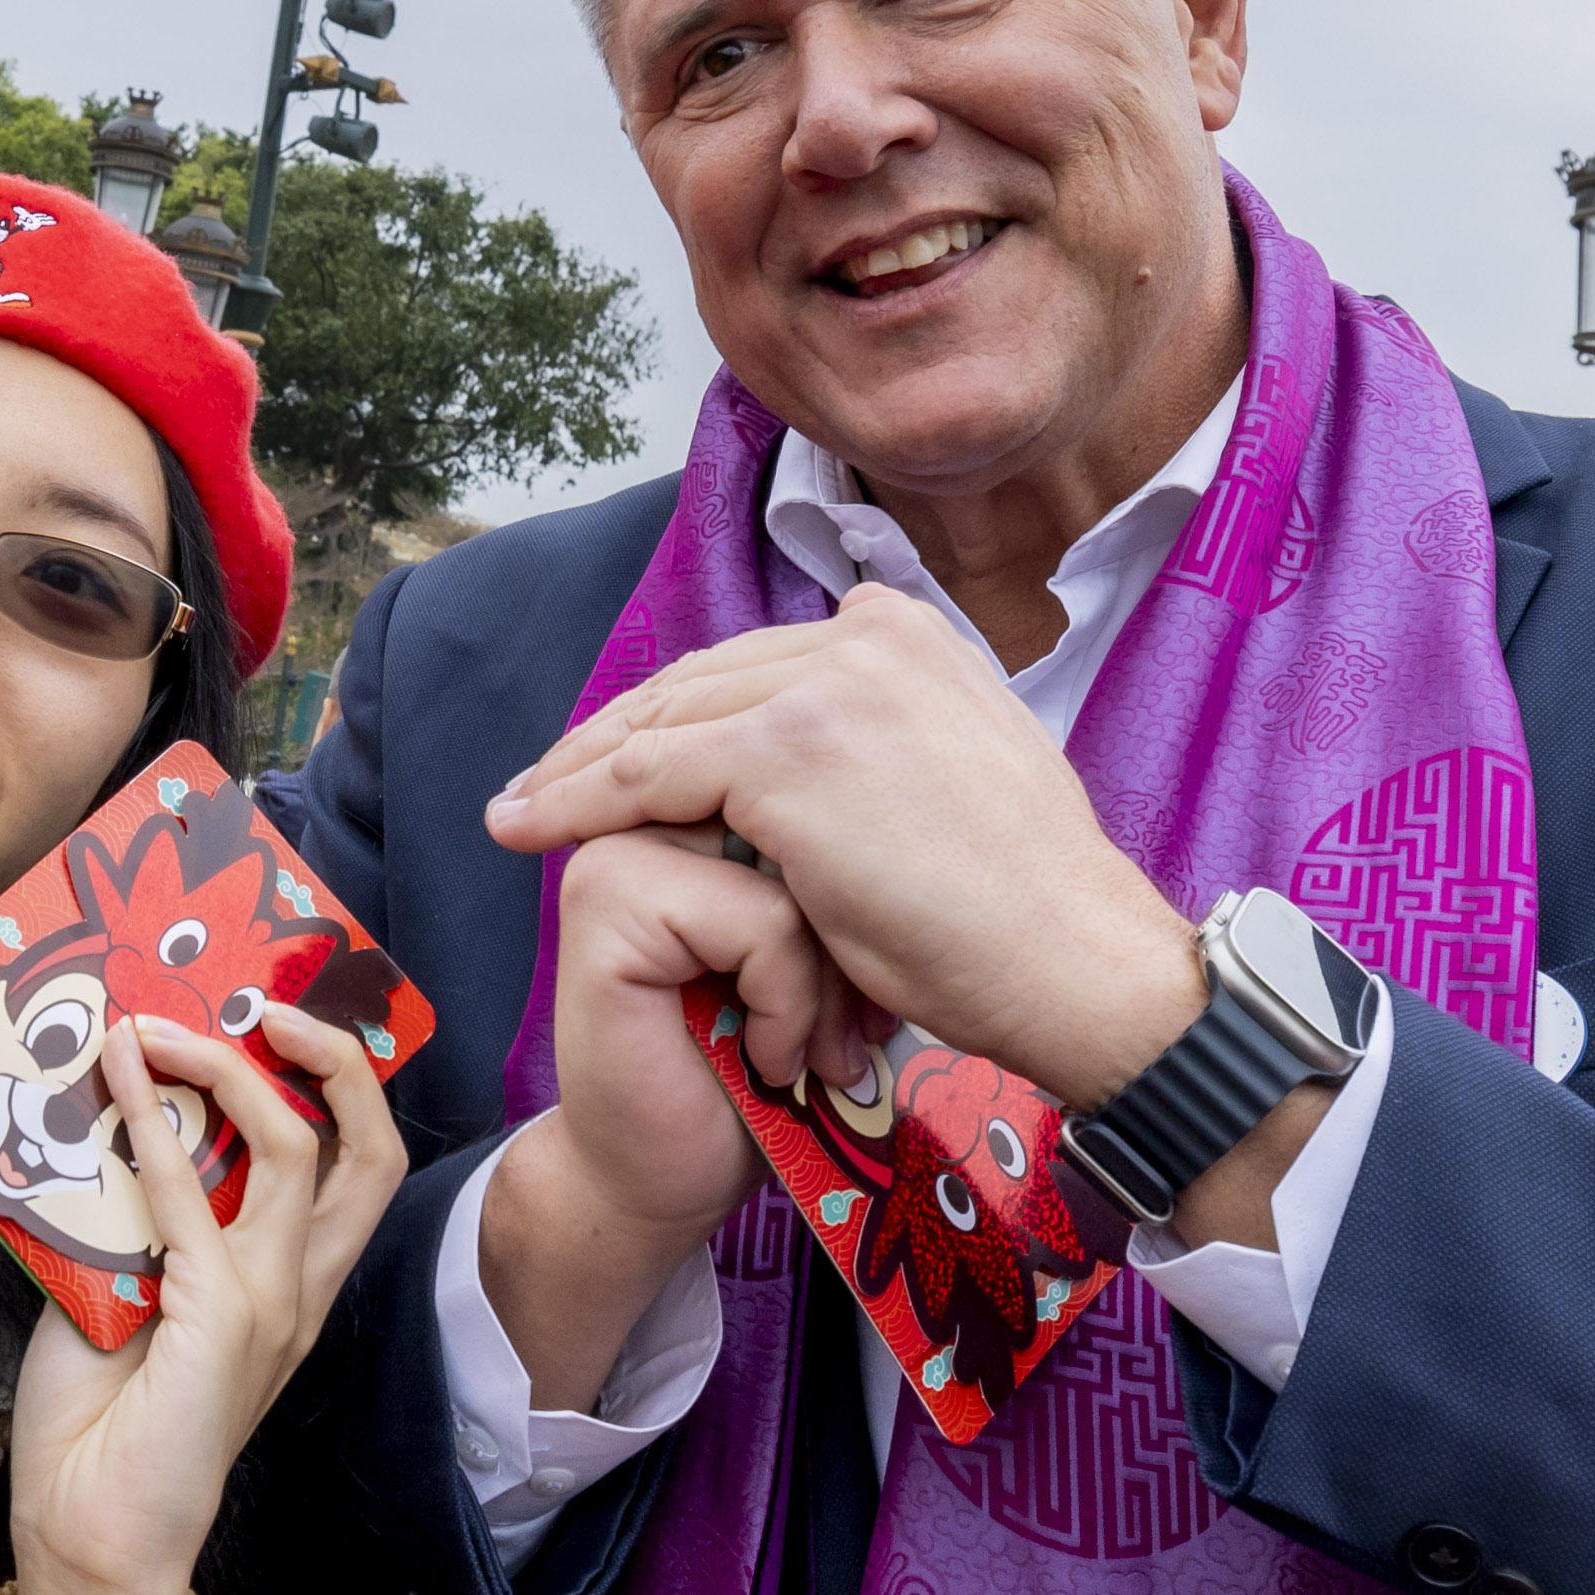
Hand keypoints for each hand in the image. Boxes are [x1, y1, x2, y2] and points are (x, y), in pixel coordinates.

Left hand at [3, 1003, 406, 1594]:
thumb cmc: (99, 1426)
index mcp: (289, 1287)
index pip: (353, 1167)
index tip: (271, 1019)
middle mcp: (299, 1289)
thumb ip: (135, 1215)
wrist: (89, 1533)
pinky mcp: (223, 1317)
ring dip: (229, 1068)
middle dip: (335, 1059)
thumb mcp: (122, 1291)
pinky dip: (152, 1117)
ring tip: (163, 1023)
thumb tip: (106, 1119)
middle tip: (268, 1003)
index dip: (334, 1083)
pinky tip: (116, 1073)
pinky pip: (193, 1190)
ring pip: (300, 1147)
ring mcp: (272, 1303)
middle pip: (370, 1150)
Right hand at [473, 829, 795, 1410]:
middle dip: (832, 954)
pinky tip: (766, 1055)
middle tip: (820, 1042)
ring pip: (789, 883)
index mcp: (690, 808)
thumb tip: (899, 823)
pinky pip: (763, 922)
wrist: (664, 1178)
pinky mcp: (607, 905)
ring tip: (794, 1051)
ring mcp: (616, 856)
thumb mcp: (816, 951)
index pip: (814, 808)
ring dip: (814, 988)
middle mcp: (644, 816)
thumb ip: (824, 876)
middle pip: (805, 837)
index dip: (848, 907)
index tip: (823, 1002)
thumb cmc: (746, 1079)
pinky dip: (789, 1003)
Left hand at [480, 590, 1198, 1108]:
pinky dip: (575, 802)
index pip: (754, 664)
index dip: (677, 711)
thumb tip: (829, 771)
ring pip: (659, 722)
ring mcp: (826, 689)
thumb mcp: (959, 778)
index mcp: (909, 634)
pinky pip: (644, 777)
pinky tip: (529, 830)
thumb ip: (890, 744)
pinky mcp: (783, 754)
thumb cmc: (1024, 908)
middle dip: (612, 732)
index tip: (618, 754)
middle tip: (543, 779)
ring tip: (520, 808)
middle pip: (696, 679)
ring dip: (576, 769)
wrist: (1074, 959)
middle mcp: (866, 636)